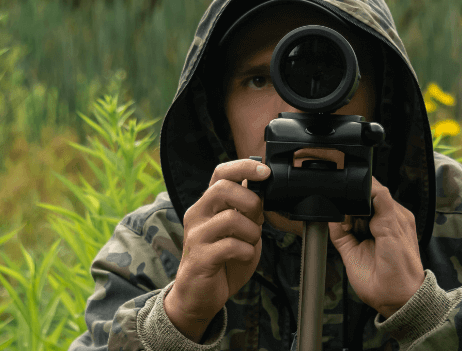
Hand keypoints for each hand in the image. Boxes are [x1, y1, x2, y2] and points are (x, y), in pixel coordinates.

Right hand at [165, 159, 269, 340]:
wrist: (199, 295)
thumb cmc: (222, 260)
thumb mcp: (239, 230)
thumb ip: (247, 211)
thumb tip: (264, 190)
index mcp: (208, 204)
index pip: (221, 172)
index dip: (244, 166)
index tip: (265, 172)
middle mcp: (197, 214)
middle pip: (223, 188)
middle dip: (252, 202)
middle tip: (258, 220)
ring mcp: (196, 235)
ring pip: (231, 218)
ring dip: (252, 232)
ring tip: (249, 243)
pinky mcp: (200, 257)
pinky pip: (231, 246)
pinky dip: (246, 251)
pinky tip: (243, 256)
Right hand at [328, 177, 424, 317]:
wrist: (394, 296)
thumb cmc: (403, 266)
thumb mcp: (395, 227)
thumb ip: (382, 203)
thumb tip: (372, 184)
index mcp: (393, 215)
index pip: (376, 192)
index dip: (366, 189)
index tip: (359, 189)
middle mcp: (376, 223)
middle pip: (358, 201)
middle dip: (353, 201)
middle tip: (356, 210)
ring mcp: (361, 234)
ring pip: (345, 213)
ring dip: (343, 213)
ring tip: (351, 223)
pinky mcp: (347, 247)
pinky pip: (335, 229)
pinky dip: (333, 223)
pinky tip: (340, 224)